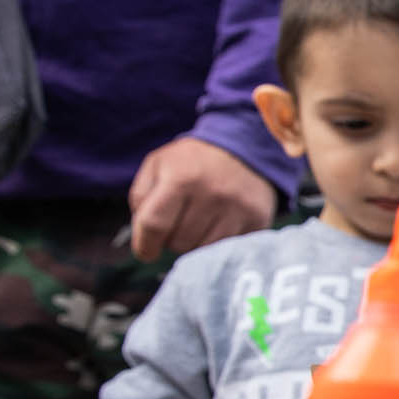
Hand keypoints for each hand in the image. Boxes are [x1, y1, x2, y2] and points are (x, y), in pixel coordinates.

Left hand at [128, 138, 276, 260]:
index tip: (146, 251)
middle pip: (178, 242)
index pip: (154, 225)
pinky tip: (217, 225)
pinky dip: (217, 243)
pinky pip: (227, 249)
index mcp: (182, 178)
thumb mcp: (157, 165)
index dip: (145, 245)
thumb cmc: (192, 161)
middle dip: (172, 239)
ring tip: (197, 224)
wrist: (244, 147)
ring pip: (202, 250)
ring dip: (194, 244)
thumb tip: (145, 237)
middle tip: (178, 224)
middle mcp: (213, 194)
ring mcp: (238, 209)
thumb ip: (141, 198)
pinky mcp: (257, 220)